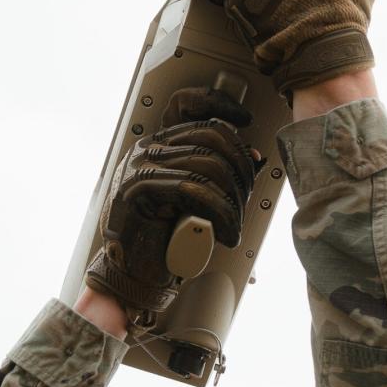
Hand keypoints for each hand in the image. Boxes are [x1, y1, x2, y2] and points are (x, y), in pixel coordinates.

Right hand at [84, 87, 259, 326]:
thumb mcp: (195, 199)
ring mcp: (140, 166)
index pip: (198, 113)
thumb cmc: (162, 238)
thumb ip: (216, 175)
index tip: (248, 129)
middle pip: (212, 141)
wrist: (132, 273)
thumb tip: (253, 158)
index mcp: (159, 144)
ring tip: (233, 226)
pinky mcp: (138, 188)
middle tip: (243, 205)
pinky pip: (193, 189)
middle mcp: (147, 149)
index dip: (228, 115)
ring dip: (232, 200)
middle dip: (240, 174)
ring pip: (207, 165)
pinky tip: (225, 231)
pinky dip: (219, 212)